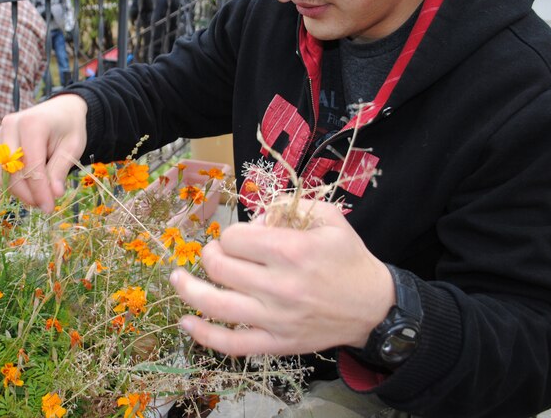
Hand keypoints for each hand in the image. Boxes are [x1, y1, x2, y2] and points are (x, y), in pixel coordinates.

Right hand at [0, 94, 87, 212]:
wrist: (60, 111)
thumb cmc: (69, 128)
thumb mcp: (72, 147)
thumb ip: (60, 169)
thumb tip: (54, 195)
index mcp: (32, 123)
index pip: (31, 165)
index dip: (39, 190)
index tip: (49, 208)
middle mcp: (11, 125)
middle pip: (13, 171)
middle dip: (28, 194)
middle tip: (45, 206)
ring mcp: (1, 132)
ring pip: (3, 173)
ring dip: (20, 191)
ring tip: (40, 198)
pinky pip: (1, 169)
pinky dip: (14, 182)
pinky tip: (31, 188)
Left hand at [169, 199, 394, 356]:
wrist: (374, 307)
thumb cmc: (349, 258)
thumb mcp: (328, 217)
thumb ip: (288, 206)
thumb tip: (255, 217)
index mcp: (292, 251)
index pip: (235, 238)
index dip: (233, 234)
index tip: (243, 238)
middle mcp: (279, 286)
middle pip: (220, 267)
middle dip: (211, 254)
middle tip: (216, 253)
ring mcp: (275, 319)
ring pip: (215, 305)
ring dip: (188, 289)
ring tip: (177, 278)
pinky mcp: (276, 344)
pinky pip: (231, 344)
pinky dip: (203, 335)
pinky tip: (185, 322)